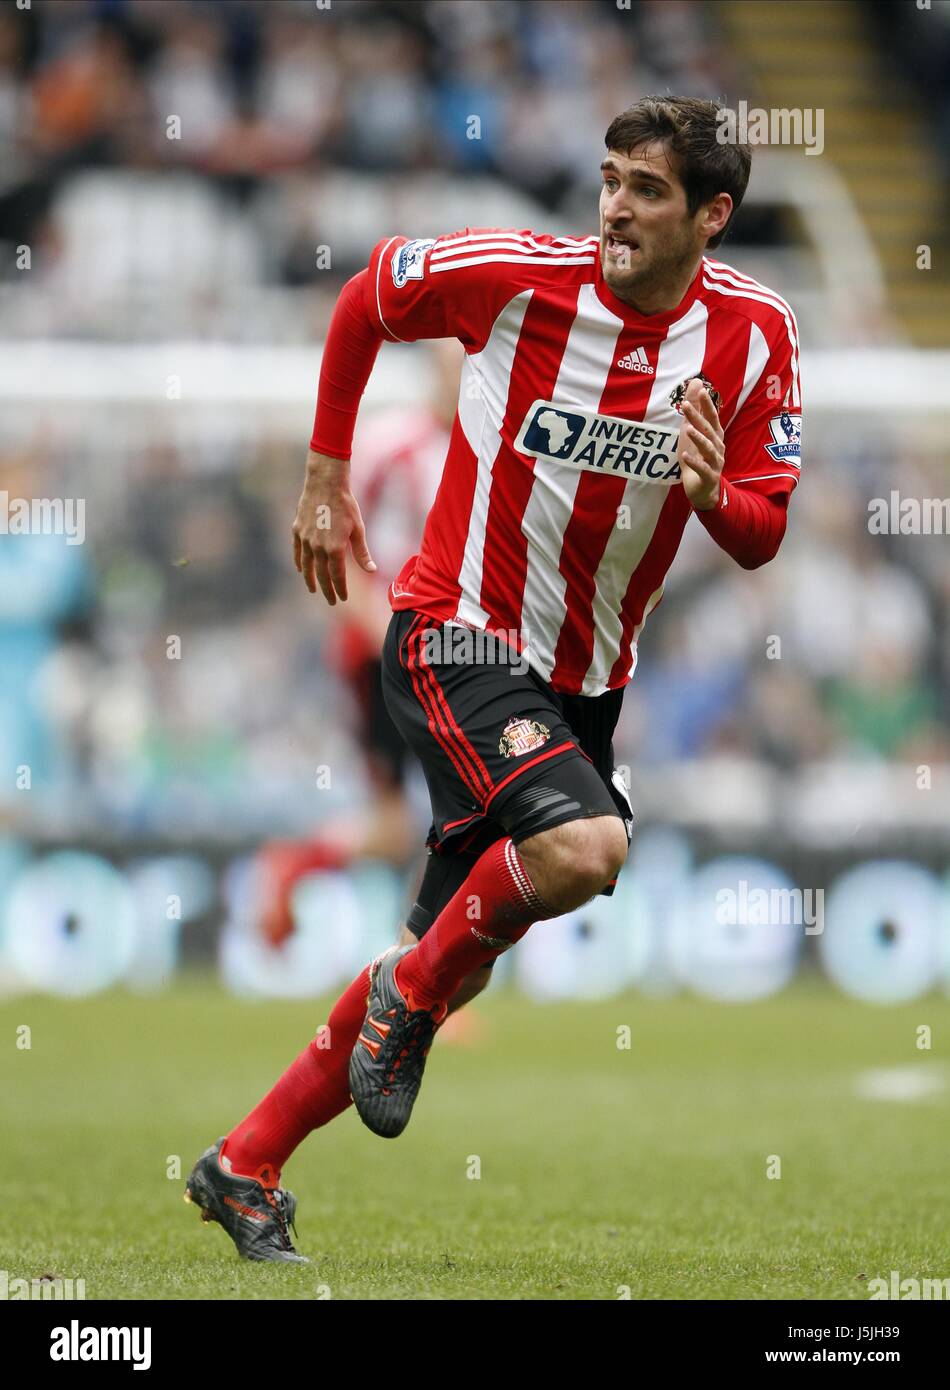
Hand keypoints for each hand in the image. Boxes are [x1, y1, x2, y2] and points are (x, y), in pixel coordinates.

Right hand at [292, 449, 376, 602]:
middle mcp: (318, 547)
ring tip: (313, 589)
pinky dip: (299, 563)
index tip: (343, 598)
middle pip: (321, 575)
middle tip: (330, 601)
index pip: (337, 576)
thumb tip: (372, 571)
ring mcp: (305, 539)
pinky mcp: (297, 530)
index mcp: (335, 548)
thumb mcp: (358, 529)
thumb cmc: (346, 505)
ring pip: (306, 566)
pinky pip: (297, 552)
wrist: (325, 483)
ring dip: (310, 580)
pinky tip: (301, 569)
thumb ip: (362, 553)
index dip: (340, 589)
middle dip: (327, 589)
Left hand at [678, 378, 723, 510]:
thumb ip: (694, 410)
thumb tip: (697, 383)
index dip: (707, 404)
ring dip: (698, 438)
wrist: (702, 489)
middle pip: (708, 430)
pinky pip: (702, 468)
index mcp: (715, 436)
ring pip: (708, 448)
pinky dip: (694, 462)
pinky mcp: (709, 477)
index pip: (712, 417)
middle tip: (685, 404)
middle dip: (698, 417)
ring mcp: (715, 462)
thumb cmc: (698, 457)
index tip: (701, 389)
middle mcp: (718, 447)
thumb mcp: (692, 432)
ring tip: (688, 429)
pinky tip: (685, 455)